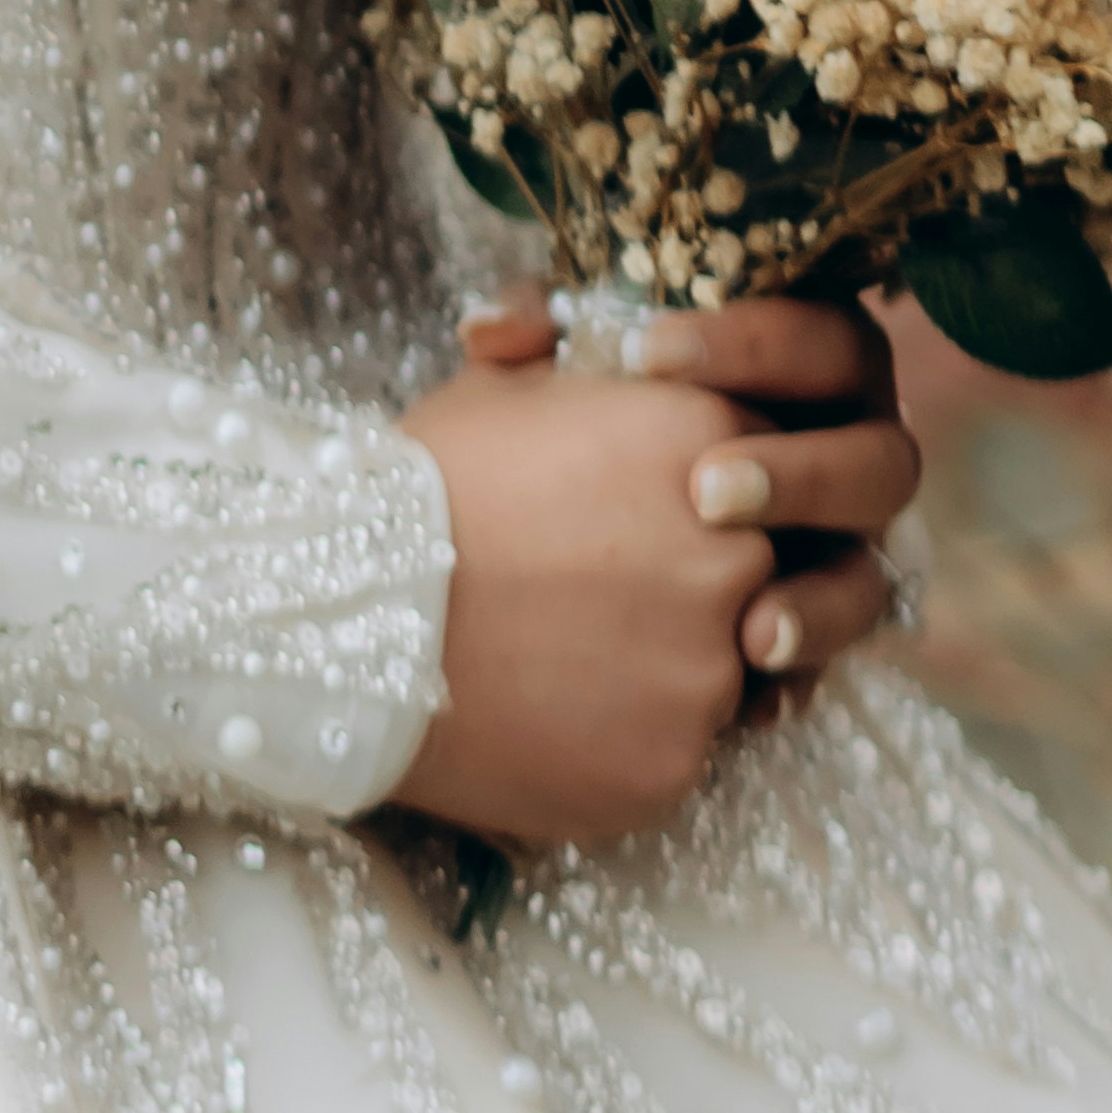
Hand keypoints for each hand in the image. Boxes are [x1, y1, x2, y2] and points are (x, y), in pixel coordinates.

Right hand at [386, 295, 920, 855]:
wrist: (346, 620)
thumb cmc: (419, 487)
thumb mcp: (500, 385)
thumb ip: (588, 359)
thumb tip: (609, 347)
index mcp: (703, 439)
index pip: (765, 464)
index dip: (706, 491)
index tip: (646, 508)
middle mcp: (734, 553)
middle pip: (760, 572)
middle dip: (694, 582)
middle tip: (602, 588)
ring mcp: (709, 669)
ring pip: (723, 673)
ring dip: (667, 665)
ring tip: (566, 651)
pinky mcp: (674, 764)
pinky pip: (673, 750)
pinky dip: (626, 737)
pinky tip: (551, 708)